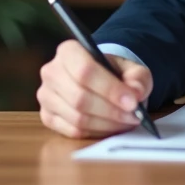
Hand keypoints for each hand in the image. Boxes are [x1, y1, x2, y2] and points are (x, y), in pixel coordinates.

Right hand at [37, 40, 153, 138]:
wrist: (99, 79)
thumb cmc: (113, 72)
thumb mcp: (132, 69)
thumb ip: (138, 78)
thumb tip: (136, 94)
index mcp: (69, 51)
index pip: (85, 71)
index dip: (110, 89)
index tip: (132, 102)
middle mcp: (51, 72)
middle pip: (80, 98)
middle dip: (111, 111)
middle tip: (133, 116)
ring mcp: (46, 96)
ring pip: (76, 118)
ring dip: (106, 124)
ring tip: (126, 122)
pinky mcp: (47, 117)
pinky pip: (72, 131)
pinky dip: (95, 133)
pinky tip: (111, 127)